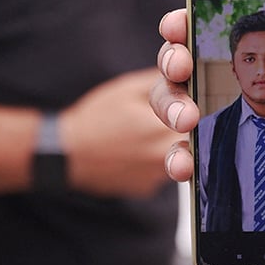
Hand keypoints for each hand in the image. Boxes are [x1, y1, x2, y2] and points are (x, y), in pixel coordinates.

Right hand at [60, 68, 184, 198]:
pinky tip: (135, 150)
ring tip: (143, 133)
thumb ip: (164, 83)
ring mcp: (156, 177)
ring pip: (178, 155)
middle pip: (192, 140)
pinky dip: (154, 159)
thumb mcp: (128, 90)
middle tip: (172, 117)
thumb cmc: (94, 119)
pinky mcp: (148, 188)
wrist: (65, 155)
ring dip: (170, 143)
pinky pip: (161, 170)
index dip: (194, 111)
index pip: (198, 120)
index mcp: (162, 130)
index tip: (188, 109)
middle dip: (184, 126)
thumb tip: (189, 77)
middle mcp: (164, 159)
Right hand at [151, 9, 264, 212]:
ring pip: (170, 105)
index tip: (180, 24)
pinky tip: (187, 166)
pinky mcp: (213, 168)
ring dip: (169, 104)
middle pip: (180, 66)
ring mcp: (217, 131)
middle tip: (182, 67)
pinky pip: (181, 158)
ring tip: (187, 118)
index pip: (211, 36)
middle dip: (172, 60)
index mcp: (256, 71)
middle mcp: (228, 95)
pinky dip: (177, 159)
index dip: (186, 25)